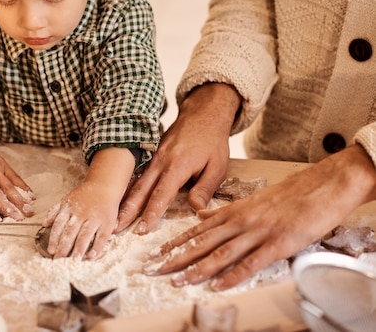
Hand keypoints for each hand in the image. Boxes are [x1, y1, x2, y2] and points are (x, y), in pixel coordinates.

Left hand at [44, 182, 118, 259]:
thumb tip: (44, 224)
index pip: (59, 225)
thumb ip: (55, 211)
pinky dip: (97, 247)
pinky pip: (102, 237)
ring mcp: (94, 218)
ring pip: (85, 235)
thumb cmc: (85, 194)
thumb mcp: (67, 199)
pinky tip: (92, 256)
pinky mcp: (106, 223)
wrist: (104, 185)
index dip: (54, 239)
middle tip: (59, 260)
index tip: (51, 251)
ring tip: (74, 261)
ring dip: (79, 249)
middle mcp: (81, 214)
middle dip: (64, 247)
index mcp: (69, 209)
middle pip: (70, 232)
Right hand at [116, 83, 240, 233]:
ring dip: (125, 201)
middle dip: (127, 211)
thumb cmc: (212, 142)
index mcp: (177, 166)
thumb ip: (205, 188)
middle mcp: (160, 162)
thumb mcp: (217, 166)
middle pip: (140, 190)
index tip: (141, 229)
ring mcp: (154, 158)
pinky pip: (139, 175)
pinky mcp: (152, 156)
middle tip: (115, 228)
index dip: (150, 214)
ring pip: (136, 183)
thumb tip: (195, 210)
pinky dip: (130, 189)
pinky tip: (122, 200)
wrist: (202, 115)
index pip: (161, 195)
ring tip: (114, 218)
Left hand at [141, 145, 375, 289]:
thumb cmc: (288, 195)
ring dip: (196, 269)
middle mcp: (239, 221)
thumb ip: (225, 209)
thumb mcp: (250, 199)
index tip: (154, 253)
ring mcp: (257, 232)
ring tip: (176, 280)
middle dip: (174, 257)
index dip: (174, 243)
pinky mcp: (277, 243)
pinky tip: (217, 285)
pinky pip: (250, 262)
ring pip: (219, 253)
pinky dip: (232, 275)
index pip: (196, 229)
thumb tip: (200, 213)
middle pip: (200, 242)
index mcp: (232, 211)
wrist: (320, 186)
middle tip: (151, 269)